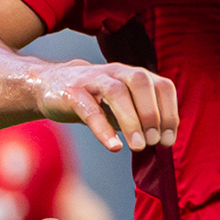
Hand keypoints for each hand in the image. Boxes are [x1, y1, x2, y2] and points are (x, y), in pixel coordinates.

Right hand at [31, 57, 177, 152]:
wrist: (49, 86)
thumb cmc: (93, 100)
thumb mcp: (121, 106)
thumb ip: (139, 119)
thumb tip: (161, 141)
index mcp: (134, 75)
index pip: (161, 86)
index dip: (170, 113)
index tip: (168, 141)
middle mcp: (116, 72)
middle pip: (141, 82)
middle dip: (152, 113)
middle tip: (153, 142)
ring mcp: (93, 80)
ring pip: (116, 92)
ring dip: (131, 121)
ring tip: (137, 146)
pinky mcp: (71, 92)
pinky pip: (89, 108)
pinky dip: (103, 128)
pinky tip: (113, 146)